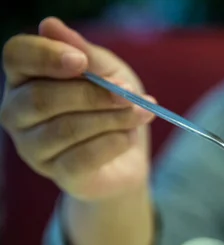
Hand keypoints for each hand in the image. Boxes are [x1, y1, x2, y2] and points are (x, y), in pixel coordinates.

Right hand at [0, 17, 155, 201]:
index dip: (46, 56)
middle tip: (129, 92)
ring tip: (141, 113)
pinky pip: (80, 158)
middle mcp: (18, 112)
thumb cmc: (113, 106)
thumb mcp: (109, 72)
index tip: (82, 61)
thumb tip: (51, 25)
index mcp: (25, 77)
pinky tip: (127, 138)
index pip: (16, 56)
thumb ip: (86, 53)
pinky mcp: (56, 174)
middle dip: (93, 94)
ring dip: (111, 118)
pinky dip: (112, 144)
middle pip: (42, 98)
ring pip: (65, 129)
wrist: (127, 157)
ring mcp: (32, 147)